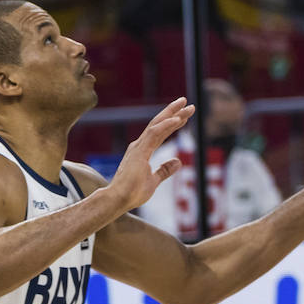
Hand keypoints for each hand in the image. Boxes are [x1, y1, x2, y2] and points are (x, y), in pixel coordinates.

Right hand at [105, 97, 193, 212]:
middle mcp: (139, 145)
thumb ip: (164, 170)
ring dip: (172, 114)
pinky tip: (177, 119)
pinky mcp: (139, 152)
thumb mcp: (154, 181)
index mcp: (142, 151)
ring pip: (157, 125)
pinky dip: (166, 125)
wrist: (117, 201)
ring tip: (185, 104)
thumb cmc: (132, 193)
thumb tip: (178, 162)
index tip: (184, 116)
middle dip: (173, 112)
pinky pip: (154, 134)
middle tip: (186, 102)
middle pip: (159, 124)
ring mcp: (138, 147)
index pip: (160, 133)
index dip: (172, 123)